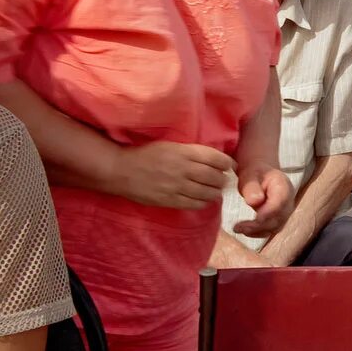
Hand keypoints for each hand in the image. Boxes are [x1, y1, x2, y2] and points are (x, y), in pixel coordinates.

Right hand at [115, 141, 233, 209]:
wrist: (121, 170)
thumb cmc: (147, 155)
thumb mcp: (171, 146)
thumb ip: (192, 152)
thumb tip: (215, 160)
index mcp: (184, 152)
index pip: (216, 158)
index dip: (228, 163)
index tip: (231, 166)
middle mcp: (183, 169)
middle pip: (214, 177)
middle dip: (223, 180)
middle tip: (223, 180)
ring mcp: (176, 186)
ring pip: (207, 192)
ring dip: (215, 192)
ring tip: (215, 191)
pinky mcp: (169, 200)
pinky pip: (194, 204)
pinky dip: (203, 203)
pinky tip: (203, 200)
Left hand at [234, 165, 293, 237]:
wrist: (261, 175)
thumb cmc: (255, 174)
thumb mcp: (250, 175)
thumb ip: (252, 187)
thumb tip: (254, 202)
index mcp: (283, 186)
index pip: (279, 203)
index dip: (267, 213)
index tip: (252, 220)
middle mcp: (288, 201)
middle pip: (278, 218)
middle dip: (259, 226)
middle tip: (238, 227)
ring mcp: (284, 211)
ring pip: (275, 227)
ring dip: (257, 231)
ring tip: (238, 229)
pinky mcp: (278, 219)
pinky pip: (270, 229)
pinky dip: (257, 233)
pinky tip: (244, 230)